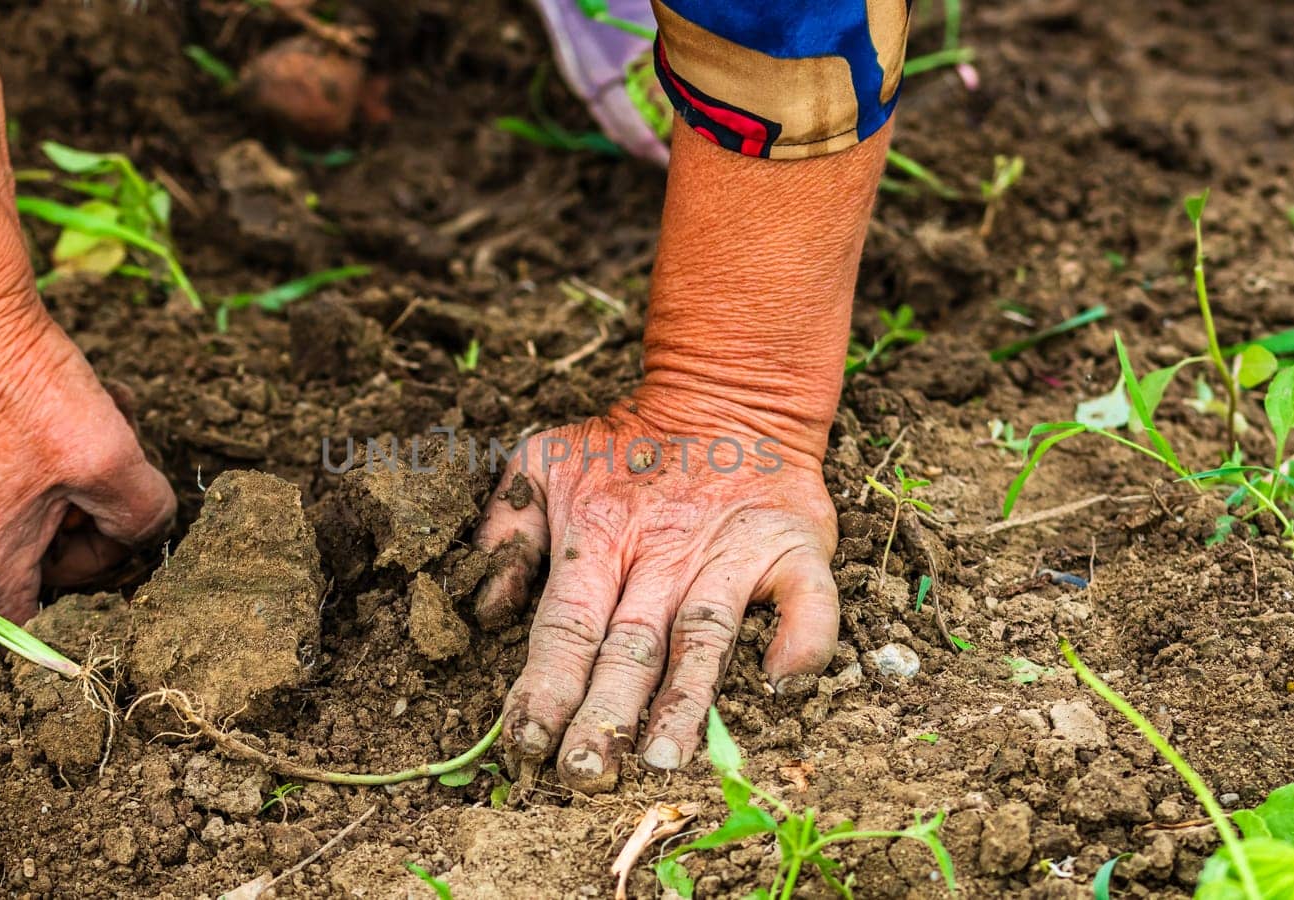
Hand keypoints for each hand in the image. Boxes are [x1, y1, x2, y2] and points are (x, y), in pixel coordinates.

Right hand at [0, 301, 175, 622]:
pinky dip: (80, 459)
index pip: (55, 628)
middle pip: (67, 572)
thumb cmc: (31, 392)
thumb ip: (147, 520)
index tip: (128, 544)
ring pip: (67, 524)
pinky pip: (50, 492)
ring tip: (108, 425)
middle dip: (107, 518)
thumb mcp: (112, 463)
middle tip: (112, 465)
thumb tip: (152, 537)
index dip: (102, 594)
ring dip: (101, 478)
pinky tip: (96, 412)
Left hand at [473, 389, 838, 791]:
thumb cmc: (626, 444)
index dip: (545, 686)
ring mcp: (730, 551)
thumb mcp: (544, 460)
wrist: (728, 393)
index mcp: (598, 537)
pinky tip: (782, 683)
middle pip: (629, 645)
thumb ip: (507, 530)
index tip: (525, 743)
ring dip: (685, 699)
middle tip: (583, 775)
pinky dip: (802, 638)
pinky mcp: (791, 545)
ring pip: (704, 636)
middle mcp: (661, 552)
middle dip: (604, 715)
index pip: (565, 625)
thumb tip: (486, 610)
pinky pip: (806, 598)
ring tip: (662, 758)